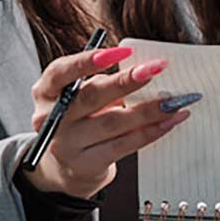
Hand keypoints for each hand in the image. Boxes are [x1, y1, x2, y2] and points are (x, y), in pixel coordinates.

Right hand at [22, 44, 196, 198]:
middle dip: (127, 81)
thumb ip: (101, 84)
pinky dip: (150, 131)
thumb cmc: (79, 120)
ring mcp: (66, 145)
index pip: (61, 72)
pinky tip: (169, 121)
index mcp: (46, 92)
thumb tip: (142, 71)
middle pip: (91, 97)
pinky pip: (124, 145)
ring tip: (173, 100)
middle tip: (155, 68)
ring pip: (113, 123)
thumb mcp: (80, 97)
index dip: (88, 61)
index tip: (121, 52)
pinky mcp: (86, 165)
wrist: (67, 168)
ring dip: (148, 109)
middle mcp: (51, 119)